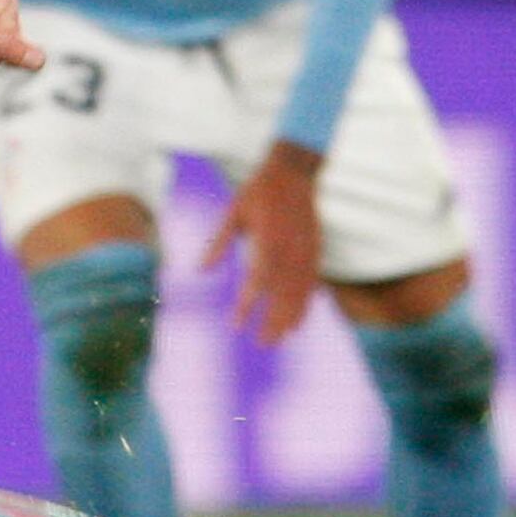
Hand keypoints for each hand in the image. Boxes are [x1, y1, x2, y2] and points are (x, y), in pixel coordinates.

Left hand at [211, 144, 326, 345]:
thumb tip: (200, 271)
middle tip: (262, 344)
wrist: (294, 173)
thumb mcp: (233, 213)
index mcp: (266, 238)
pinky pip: (312, 284)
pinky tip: (298, 321)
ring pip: (299, 292)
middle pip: (282, 293)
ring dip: (290, 318)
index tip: (236, 326)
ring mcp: (305, 251)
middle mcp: (289, 248)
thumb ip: (218, 244)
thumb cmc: (258, 192)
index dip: (248, 305)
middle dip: (273, 321)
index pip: (257, 280)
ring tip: (280, 339)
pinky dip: (306, 304)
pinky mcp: (315, 251)